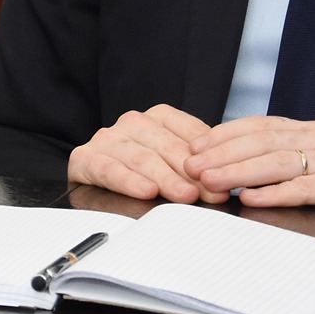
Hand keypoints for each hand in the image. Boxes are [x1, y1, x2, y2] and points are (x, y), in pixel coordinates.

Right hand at [68, 104, 230, 203]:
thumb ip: (196, 165)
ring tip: (186, 195)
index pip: (188, 133)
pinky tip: (146, 191)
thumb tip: (229, 177)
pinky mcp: (85, 158)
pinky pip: (108, 169)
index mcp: (157, 118)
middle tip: (212, 193)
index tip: (225, 177)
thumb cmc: (144, 172)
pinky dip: (128, 181)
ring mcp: (107, 139)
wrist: (95, 176)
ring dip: (166, 178)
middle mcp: (132, 123)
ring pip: (141, 158)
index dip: (208, 156)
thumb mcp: (173, 163)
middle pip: (167, 147)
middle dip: (191, 172)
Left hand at [186, 115, 314, 210]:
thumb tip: (220, 166)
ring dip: (240, 173)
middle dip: (223, 155)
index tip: (194, 147)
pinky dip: (276, 194)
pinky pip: (306, 188)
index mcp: (307, 130)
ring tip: (212, 182)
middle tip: (193, 168)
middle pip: (263, 142)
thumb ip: (272, 162)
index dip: (223, 136)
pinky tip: (252, 199)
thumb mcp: (306, 167)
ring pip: (279, 163)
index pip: (258, 126)